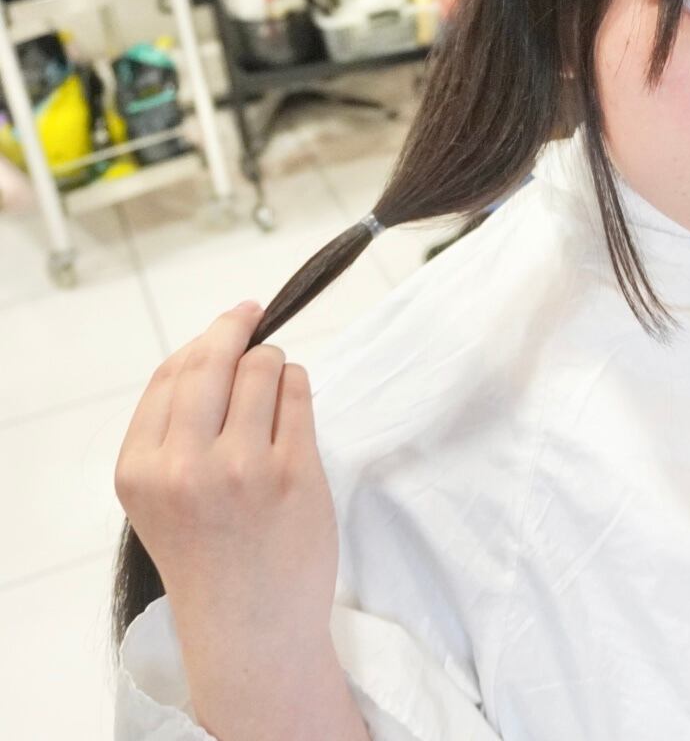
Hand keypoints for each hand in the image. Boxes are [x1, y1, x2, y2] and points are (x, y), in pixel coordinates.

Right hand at [114, 302, 337, 667]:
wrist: (250, 627)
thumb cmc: (210, 557)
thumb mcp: (161, 496)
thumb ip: (174, 429)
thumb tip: (214, 347)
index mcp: (139, 469)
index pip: (169, 375)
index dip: (202, 342)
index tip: (227, 323)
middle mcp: (183, 465)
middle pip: (213, 360)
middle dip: (237, 327)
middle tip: (254, 313)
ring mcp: (242, 468)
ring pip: (263, 368)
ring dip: (274, 363)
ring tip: (276, 387)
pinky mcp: (295, 473)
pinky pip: (299, 394)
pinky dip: (298, 386)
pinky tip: (294, 402)